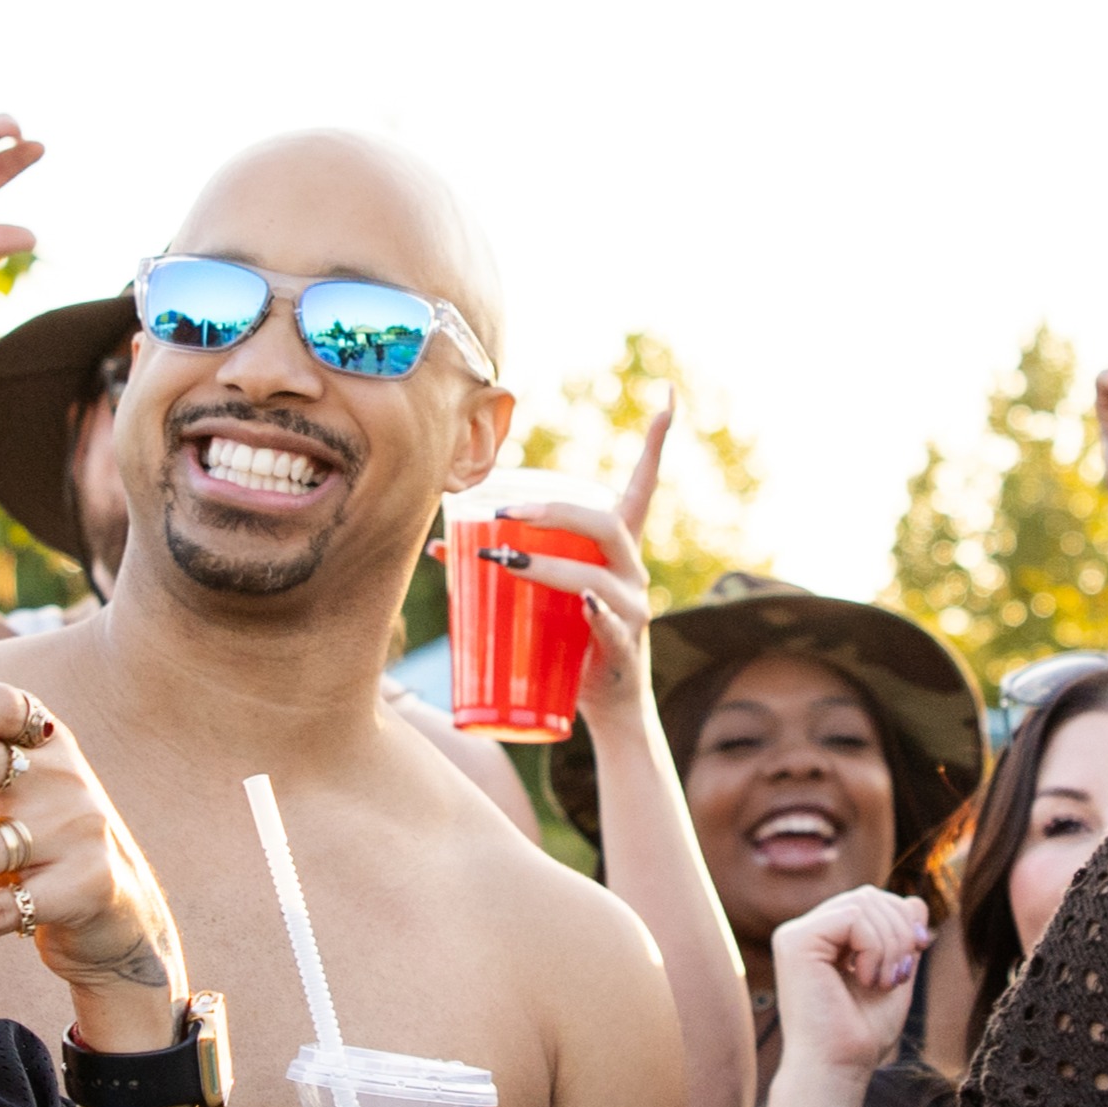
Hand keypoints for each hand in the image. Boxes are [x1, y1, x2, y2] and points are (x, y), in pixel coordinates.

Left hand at [468, 403, 667, 722]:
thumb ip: (502, 568)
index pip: (645, 485)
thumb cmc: (572, 645)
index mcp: (619, 550)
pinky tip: (584, 605)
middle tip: (502, 514)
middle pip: (604, 522)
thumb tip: (438, 548)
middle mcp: (632, 571)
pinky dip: (595, 614)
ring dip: (548, 563)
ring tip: (502, 563)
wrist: (609, 712)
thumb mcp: (542, 600)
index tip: (669, 394)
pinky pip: (612, 624)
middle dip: (552, 511)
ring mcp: (632, 609)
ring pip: (597, 571)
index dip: (658, 441)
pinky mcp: (626, 647)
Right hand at [765, 884, 929, 1088]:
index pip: (869, 902)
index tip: (918, 952)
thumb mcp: (892, 975)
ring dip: (890, 944)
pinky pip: (853, 917)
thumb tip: (916, 900)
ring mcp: (794, 934)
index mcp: (821, 940)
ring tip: (883, 983)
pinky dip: (874, 947)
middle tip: (900, 974)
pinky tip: (867, 979)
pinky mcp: (795, 941)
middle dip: (900, 929)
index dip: (902, 919)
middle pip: (868, 896)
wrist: (837, 1069)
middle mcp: (803, 932)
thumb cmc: (860, 1034)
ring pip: (863, 903)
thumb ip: (901, 939)